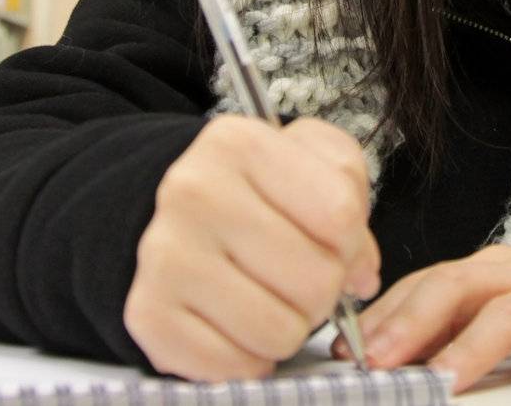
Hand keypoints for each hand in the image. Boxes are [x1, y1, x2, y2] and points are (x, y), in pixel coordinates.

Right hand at [125, 116, 379, 380]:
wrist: (171, 218)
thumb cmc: (254, 193)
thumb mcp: (310, 163)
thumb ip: (352, 199)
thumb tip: (361, 276)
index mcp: (238, 143)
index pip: (339, 215)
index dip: (349, 241)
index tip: (330, 241)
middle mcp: (192, 192)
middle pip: (315, 279)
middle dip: (322, 290)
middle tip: (297, 277)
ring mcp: (165, 256)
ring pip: (281, 331)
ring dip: (288, 328)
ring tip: (268, 300)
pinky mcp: (149, 316)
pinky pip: (238, 366)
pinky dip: (251, 357)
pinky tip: (237, 325)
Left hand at [340, 240, 510, 395]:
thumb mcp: (488, 301)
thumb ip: (439, 323)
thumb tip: (372, 353)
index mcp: (480, 273)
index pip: (423, 285)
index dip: (383, 317)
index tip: (346, 352)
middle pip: (457, 288)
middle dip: (413, 325)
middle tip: (381, 363)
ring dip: (473, 348)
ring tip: (446, 381)